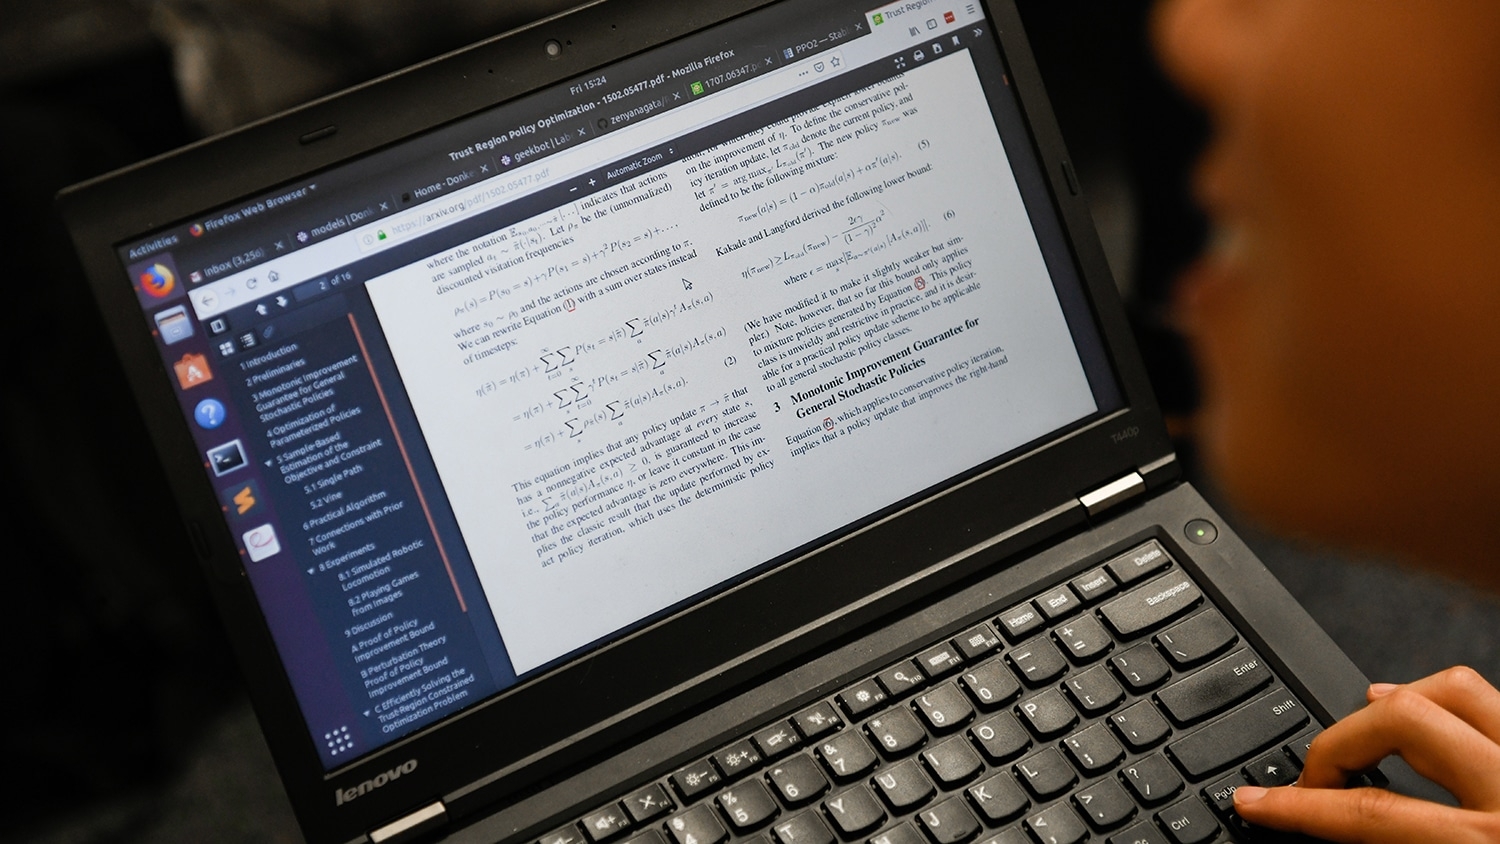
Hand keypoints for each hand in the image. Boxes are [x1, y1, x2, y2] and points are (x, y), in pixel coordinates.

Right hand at [1232, 666, 1499, 841]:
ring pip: (1455, 689)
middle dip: (1338, 743)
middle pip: (1399, 722)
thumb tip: (1329, 832)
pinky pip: (1496, 702)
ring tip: (1361, 713)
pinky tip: (1427, 712)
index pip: (1367, 813)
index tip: (1258, 802)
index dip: (1297, 807)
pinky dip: (1450, 699)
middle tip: (1313, 777)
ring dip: (1396, 699)